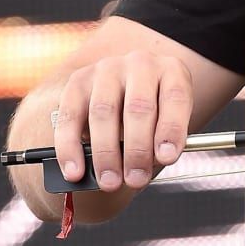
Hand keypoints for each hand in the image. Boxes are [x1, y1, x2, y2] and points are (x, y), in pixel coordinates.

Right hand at [53, 51, 193, 191]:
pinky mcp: (78, 81)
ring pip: (103, 113)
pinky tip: (75, 171)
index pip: (175, 98)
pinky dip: (70, 148)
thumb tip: (148, 167)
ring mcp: (107, 69)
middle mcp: (140, 63)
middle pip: (138, 107)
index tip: (167, 158)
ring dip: (106, 153)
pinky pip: (70, 117)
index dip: (171, 129)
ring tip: (110, 182)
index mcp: (171, 70)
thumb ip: (162, 138)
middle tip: (136, 179)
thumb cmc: (153, 109)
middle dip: (137, 150)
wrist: (124, 87)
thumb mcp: (168, 117)